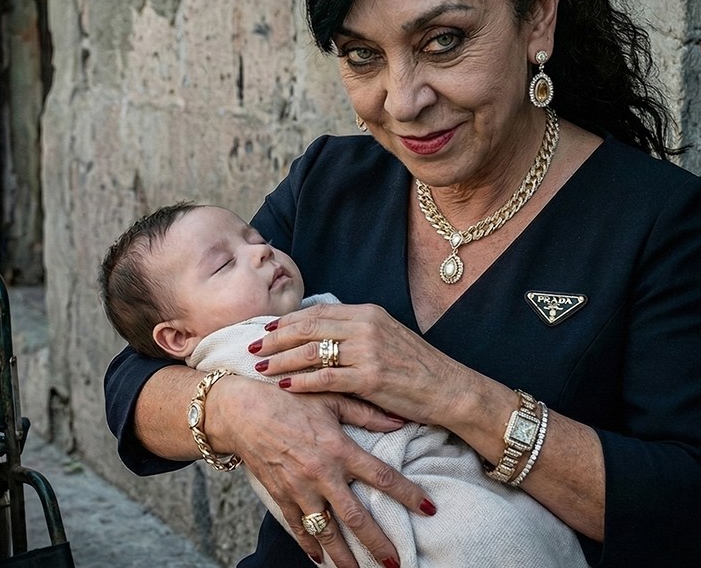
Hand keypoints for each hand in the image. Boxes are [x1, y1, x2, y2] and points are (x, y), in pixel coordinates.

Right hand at [209, 376, 431, 567]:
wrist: (241, 411)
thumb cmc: (287, 399)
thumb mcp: (328, 398)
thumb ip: (365, 412)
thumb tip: (400, 419)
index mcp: (337, 448)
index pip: (380, 476)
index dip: (407, 493)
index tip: (429, 509)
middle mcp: (320, 473)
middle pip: (355, 517)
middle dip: (377, 543)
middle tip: (396, 564)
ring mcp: (298, 488)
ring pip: (325, 531)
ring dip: (344, 556)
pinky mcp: (279, 495)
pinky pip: (297, 527)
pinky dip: (309, 546)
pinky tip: (321, 560)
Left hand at [254, 302, 475, 426]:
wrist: (449, 388)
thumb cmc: (415, 366)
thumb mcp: (385, 336)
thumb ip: (354, 331)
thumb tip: (317, 332)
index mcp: (367, 313)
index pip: (316, 312)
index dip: (287, 320)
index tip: (265, 329)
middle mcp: (365, 327)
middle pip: (307, 327)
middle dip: (275, 338)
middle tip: (251, 347)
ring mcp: (368, 352)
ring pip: (311, 352)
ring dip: (281, 360)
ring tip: (260, 367)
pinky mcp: (370, 378)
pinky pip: (325, 378)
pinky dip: (301, 381)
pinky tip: (284, 385)